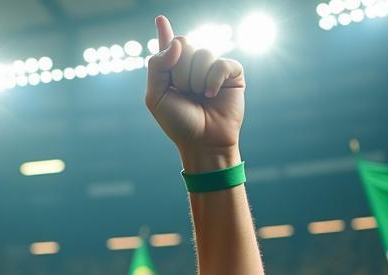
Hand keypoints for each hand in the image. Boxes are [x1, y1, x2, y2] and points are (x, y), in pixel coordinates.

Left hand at [145, 15, 244, 166]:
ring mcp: (212, 66)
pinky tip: (212, 94)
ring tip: (199, 97)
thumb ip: (157, 67)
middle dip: (180, 72)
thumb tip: (178, 42)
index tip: (160, 19)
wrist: (202, 142)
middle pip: (183, 44)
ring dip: (195, 80)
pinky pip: (220, 63)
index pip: (168, 46)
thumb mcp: (156, 98)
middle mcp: (192, 65)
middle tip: (185, 93)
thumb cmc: (179, 123)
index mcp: (173, 71)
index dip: (164, 32)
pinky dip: (213, 80)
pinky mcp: (231, 72)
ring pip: (201, 53)